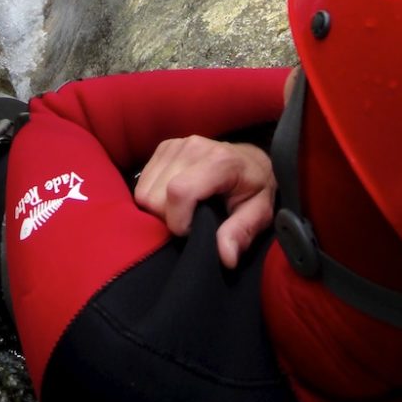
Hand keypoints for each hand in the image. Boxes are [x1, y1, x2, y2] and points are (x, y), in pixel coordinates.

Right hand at [133, 135, 276, 268]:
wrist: (250, 160)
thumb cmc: (254, 189)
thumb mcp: (260, 214)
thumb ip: (241, 233)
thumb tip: (225, 257)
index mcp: (220, 162)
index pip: (179, 191)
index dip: (178, 221)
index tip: (193, 232)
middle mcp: (193, 147)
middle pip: (155, 196)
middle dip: (168, 218)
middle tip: (192, 221)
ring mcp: (176, 144)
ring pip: (144, 190)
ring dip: (159, 208)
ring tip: (184, 209)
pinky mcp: (164, 146)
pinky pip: (142, 181)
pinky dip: (153, 195)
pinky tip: (175, 198)